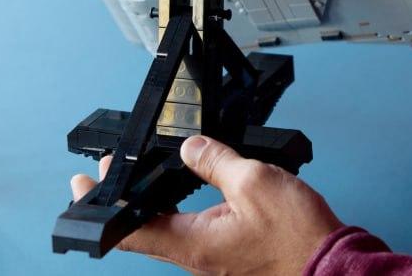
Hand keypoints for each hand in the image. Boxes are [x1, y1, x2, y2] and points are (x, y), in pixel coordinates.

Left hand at [69, 135, 343, 275]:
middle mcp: (196, 257)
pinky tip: (191, 189)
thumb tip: (190, 147)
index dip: (99, 207)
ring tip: (148, 171)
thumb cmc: (298, 237)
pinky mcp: (230, 254)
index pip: (129, 229)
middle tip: (113, 168)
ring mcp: (213, 258)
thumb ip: (215, 161)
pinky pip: (194, 230)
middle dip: (125, 196)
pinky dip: (180, 208)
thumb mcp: (254, 182)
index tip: (80, 186)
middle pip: (144, 229)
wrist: (330, 267)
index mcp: (192, 243)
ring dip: (153, 200)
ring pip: (169, 229)